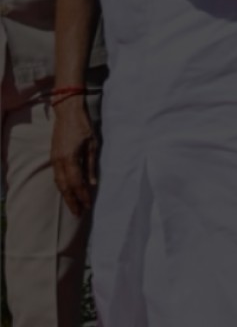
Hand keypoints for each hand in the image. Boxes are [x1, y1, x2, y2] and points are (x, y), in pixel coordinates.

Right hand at [51, 96, 98, 216]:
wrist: (67, 112)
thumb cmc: (84, 126)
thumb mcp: (93, 144)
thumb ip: (92, 164)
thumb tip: (92, 183)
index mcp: (70, 158)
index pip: (76, 183)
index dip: (82, 196)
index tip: (88, 206)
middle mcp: (59, 161)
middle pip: (64, 187)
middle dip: (72, 201)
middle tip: (78, 214)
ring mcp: (54, 159)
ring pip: (58, 183)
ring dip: (66, 196)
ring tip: (73, 206)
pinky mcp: (53, 157)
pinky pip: (56, 176)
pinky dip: (62, 186)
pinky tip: (67, 191)